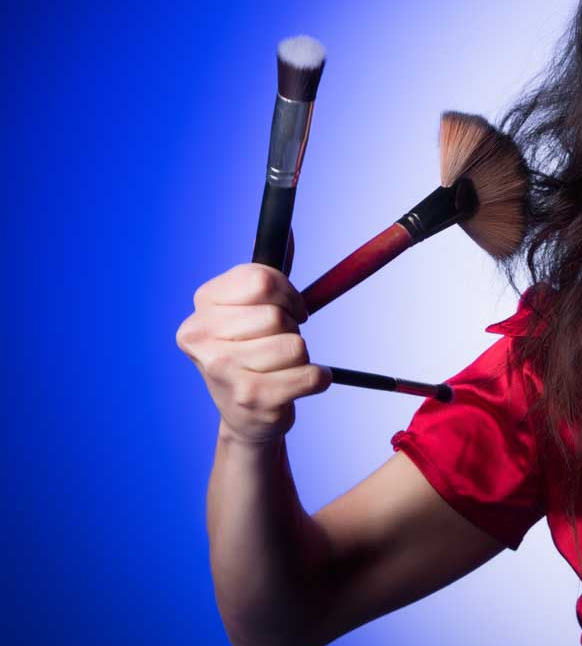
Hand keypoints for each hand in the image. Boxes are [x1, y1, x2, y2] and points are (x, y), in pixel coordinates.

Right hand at [175, 235, 330, 444]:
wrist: (245, 415)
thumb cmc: (253, 354)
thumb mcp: (253, 309)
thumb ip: (269, 273)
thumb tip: (288, 230)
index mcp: (203, 303)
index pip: (261, 280)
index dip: (288, 294)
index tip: (291, 309)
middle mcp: (201, 335)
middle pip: (278, 315)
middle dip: (293, 329)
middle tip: (279, 346)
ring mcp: (222, 370)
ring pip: (296, 345)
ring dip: (302, 357)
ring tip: (280, 368)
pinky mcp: (250, 399)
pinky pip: (310, 375)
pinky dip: (317, 379)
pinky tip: (295, 386)